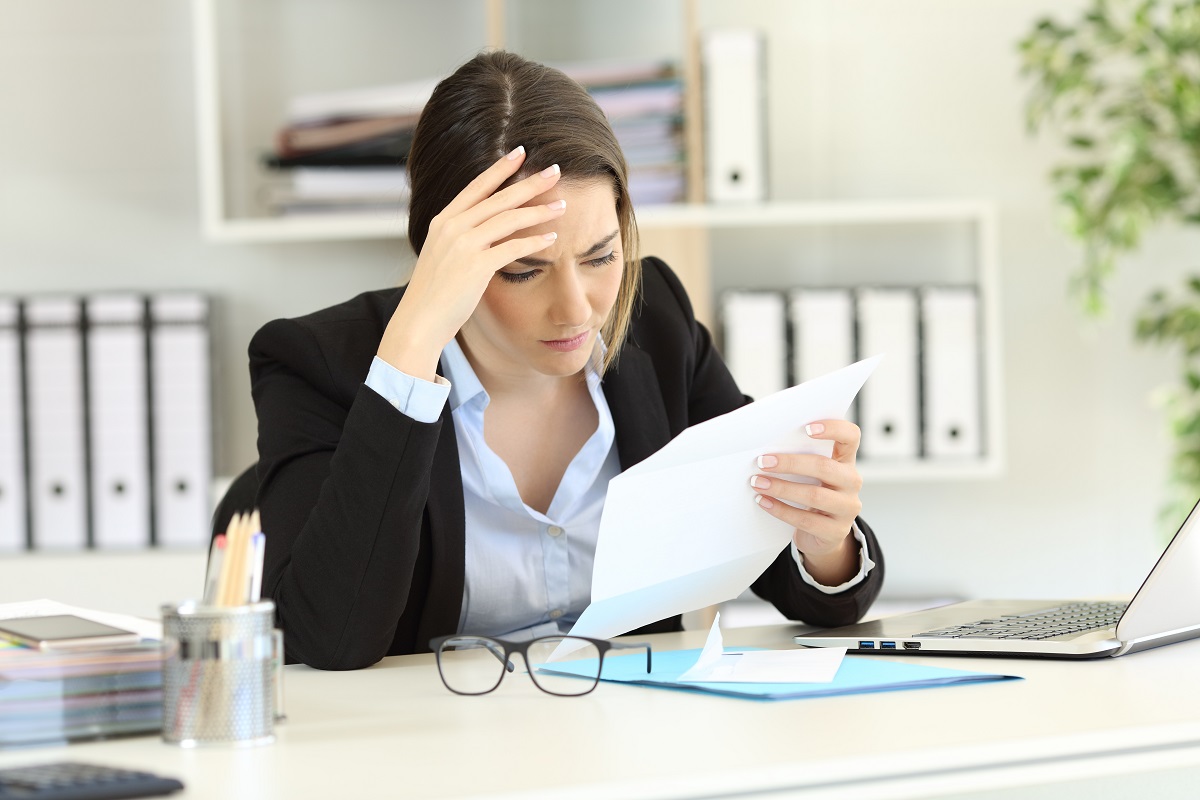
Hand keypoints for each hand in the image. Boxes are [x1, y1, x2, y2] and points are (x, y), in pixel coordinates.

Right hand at [377, 146, 568, 379]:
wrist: (418, 321)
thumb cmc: (433, 295)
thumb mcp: (442, 256)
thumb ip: (460, 239)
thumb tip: (484, 231)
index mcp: (443, 221)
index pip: (477, 187)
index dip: (500, 168)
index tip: (520, 152)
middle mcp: (452, 227)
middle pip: (499, 197)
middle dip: (529, 182)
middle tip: (555, 170)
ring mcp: (463, 245)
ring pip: (509, 219)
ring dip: (539, 210)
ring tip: (562, 204)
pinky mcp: (476, 266)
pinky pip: (513, 248)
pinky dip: (535, 242)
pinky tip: (552, 238)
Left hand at [750, 419, 862, 583]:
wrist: (822, 535)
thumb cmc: (811, 493)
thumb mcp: (811, 475)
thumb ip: (800, 458)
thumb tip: (767, 450)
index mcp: (846, 461)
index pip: (851, 437)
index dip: (834, 429)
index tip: (807, 428)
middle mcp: (852, 482)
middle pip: (825, 467)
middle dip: (791, 464)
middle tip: (763, 462)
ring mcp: (848, 508)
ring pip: (814, 495)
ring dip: (781, 488)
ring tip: (758, 483)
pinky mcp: (836, 532)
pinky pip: (806, 520)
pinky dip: (780, 510)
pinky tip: (763, 501)